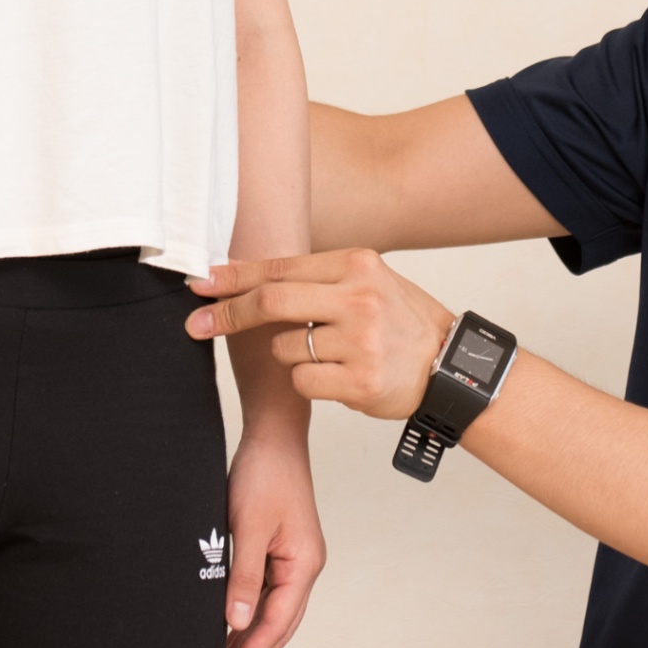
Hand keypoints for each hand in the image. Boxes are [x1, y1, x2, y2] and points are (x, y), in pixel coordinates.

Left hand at [186, 250, 455, 422]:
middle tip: (197, 324)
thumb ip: (316, 279)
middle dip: (227, 314)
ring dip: (292, 355)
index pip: (281, 268)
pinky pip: (301, 381)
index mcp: (358, 265)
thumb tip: (248, 279)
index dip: (234, 277)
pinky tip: (341, 378)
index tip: (201, 285)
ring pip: (284, 348)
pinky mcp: (359, 382)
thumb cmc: (402, 324)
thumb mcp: (369, 283)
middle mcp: (358, 299)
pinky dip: (310, 382)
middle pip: (270, 301)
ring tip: (333, 356)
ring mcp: (360, 341)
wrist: (450, 369)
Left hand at [218, 434, 324, 647]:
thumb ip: (243, 576)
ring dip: (247, 641)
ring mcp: (292, 561)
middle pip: (278, 627)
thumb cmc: (265, 473)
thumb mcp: (248, 526)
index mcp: (304, 565)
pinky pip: (262, 595)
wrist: (272, 435)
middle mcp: (303, 568)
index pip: (276, 624)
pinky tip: (226, 630)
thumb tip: (236, 622)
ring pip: (270, 614)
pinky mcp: (277, 552)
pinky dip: (245, 616)